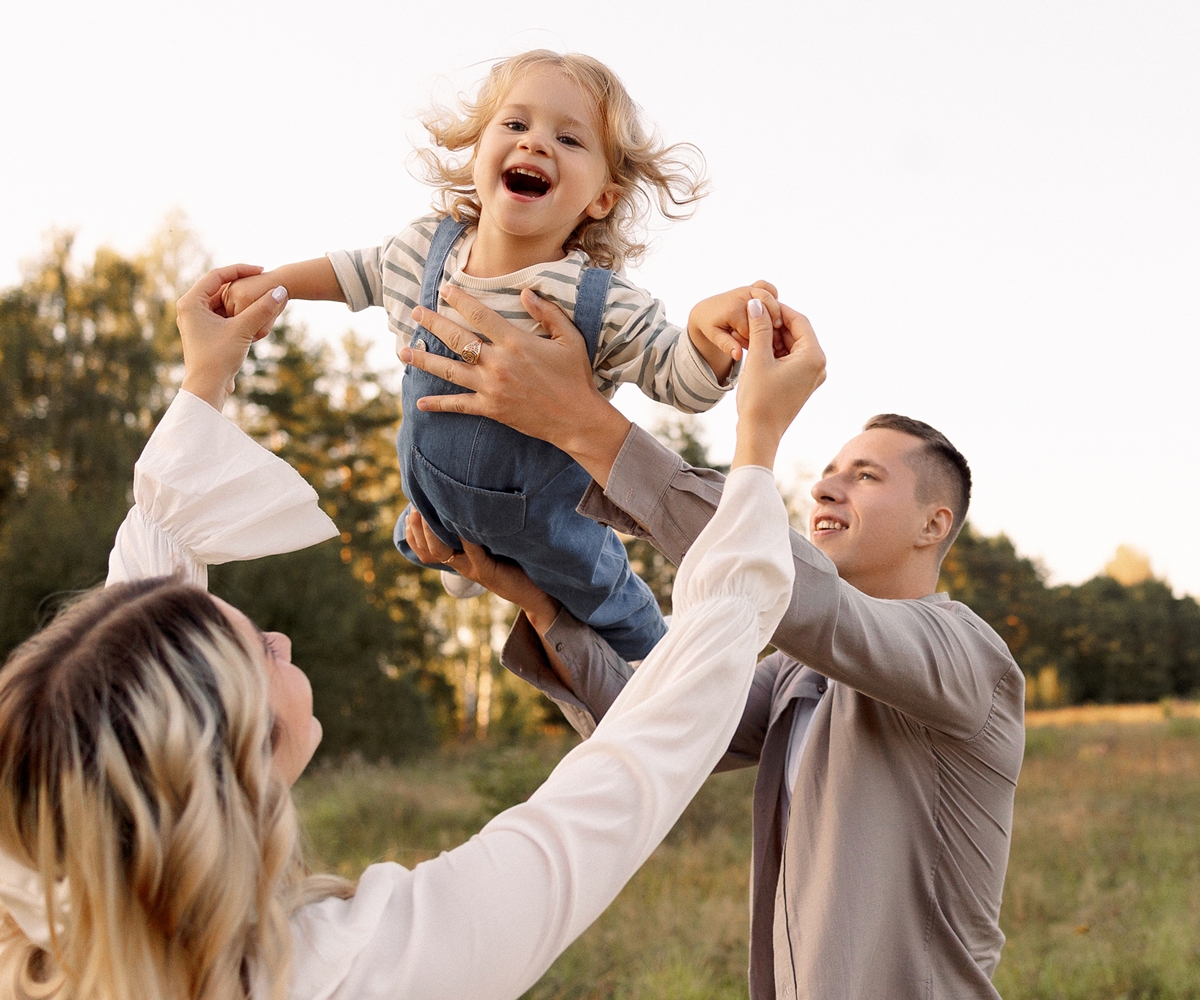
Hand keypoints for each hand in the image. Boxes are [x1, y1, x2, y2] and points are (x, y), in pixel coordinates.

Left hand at [177, 264, 287, 410]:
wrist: (207, 388)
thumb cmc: (218, 357)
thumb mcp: (243, 330)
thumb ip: (262, 309)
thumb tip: (281, 290)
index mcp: (191, 302)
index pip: (217, 275)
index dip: (241, 270)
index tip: (262, 270)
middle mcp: (190, 309)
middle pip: (220, 288)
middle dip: (243, 286)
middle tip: (264, 282)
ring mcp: (197, 321)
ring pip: (223, 303)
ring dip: (242, 301)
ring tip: (262, 299)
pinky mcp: (205, 333)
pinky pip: (223, 315)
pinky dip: (238, 314)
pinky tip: (255, 317)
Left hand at [399, 284, 631, 486]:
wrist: (576, 418)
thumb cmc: (575, 377)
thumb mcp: (569, 338)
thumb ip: (547, 313)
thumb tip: (525, 292)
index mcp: (516, 342)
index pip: (480, 315)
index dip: (460, 300)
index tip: (444, 288)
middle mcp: (498, 363)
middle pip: (457, 338)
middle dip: (433, 323)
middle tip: (415, 312)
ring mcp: (491, 387)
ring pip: (449, 370)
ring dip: (424, 360)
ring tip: (402, 352)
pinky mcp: (491, 408)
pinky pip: (459, 405)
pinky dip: (439, 404)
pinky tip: (420, 402)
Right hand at [404, 510, 560, 628]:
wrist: (537, 593)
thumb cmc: (518, 563)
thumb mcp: (493, 543)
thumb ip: (479, 528)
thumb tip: (469, 502)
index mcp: (460, 559)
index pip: (424, 548)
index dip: (413, 530)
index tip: (411, 507)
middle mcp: (462, 565)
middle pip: (428, 549)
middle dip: (418, 526)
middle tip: (416, 505)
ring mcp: (473, 569)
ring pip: (443, 550)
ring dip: (435, 529)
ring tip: (433, 507)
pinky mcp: (487, 570)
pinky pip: (472, 550)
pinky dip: (467, 534)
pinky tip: (464, 517)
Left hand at [687, 280, 782, 374]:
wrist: (706, 310)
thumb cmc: (711, 326)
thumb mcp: (715, 337)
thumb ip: (727, 346)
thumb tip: (737, 356)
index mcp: (733, 311)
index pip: (754, 329)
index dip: (756, 340)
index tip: (754, 347)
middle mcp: (741, 296)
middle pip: (766, 312)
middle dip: (769, 327)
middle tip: (772, 339)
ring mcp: (747, 289)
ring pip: (770, 298)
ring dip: (775, 312)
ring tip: (775, 326)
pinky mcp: (751, 286)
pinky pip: (767, 287)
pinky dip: (773, 296)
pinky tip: (772, 309)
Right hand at [731, 296, 825, 470]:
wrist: (759, 434)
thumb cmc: (759, 399)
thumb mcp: (758, 358)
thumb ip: (760, 328)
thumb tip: (757, 303)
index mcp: (814, 356)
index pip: (799, 320)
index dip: (778, 309)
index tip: (759, 304)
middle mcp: (818, 365)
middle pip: (797, 333)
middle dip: (774, 324)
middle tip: (752, 318)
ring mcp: (811, 376)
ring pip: (792, 346)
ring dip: (772, 338)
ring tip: (750, 333)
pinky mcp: (801, 384)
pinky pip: (790, 360)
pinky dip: (775, 352)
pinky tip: (756, 349)